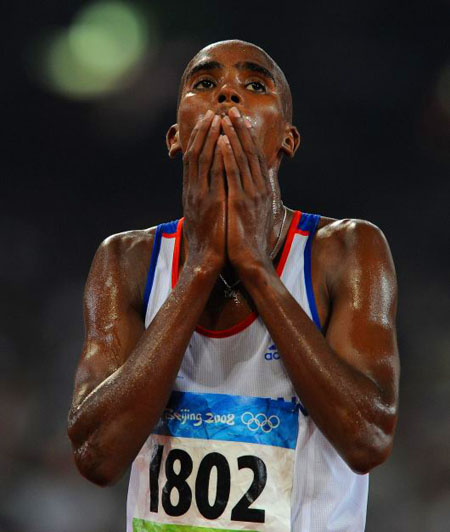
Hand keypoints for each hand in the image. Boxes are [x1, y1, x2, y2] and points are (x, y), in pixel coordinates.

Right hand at [182, 110, 225, 271]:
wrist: (206, 260)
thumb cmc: (209, 240)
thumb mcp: (205, 215)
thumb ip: (206, 199)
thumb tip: (212, 188)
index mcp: (191, 192)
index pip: (193, 159)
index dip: (200, 139)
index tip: (208, 122)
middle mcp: (193, 189)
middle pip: (196, 153)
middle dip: (205, 131)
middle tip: (213, 111)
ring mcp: (200, 194)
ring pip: (204, 158)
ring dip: (212, 137)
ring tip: (219, 117)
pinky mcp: (211, 201)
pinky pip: (215, 173)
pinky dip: (219, 154)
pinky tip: (224, 140)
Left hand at [219, 107, 277, 274]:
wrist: (250, 259)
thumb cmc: (249, 239)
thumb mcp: (253, 213)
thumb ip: (252, 196)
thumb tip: (251, 185)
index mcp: (262, 189)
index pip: (255, 157)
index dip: (247, 138)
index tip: (239, 122)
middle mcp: (259, 188)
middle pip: (250, 152)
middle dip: (241, 130)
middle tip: (232, 110)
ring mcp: (251, 194)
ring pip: (242, 158)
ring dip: (233, 136)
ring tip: (225, 117)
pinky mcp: (240, 202)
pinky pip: (233, 174)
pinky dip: (228, 156)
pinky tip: (222, 142)